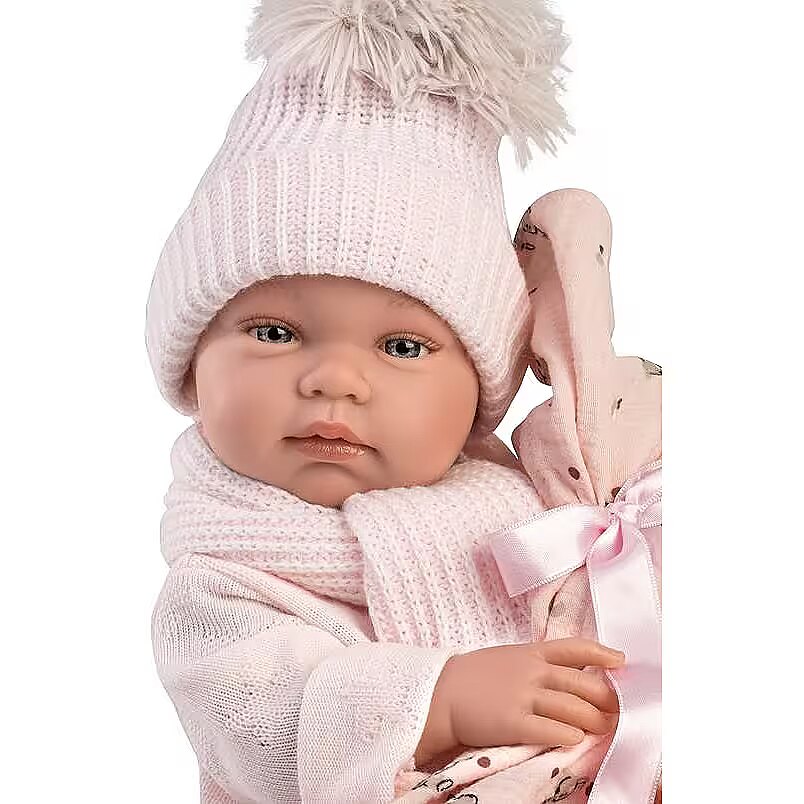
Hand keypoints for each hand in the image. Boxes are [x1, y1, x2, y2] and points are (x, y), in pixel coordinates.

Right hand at [436, 637, 623, 750]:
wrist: (441, 693)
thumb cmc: (475, 677)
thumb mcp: (508, 658)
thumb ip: (537, 662)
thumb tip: (570, 673)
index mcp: (531, 652)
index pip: (574, 648)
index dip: (602, 653)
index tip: (621, 662)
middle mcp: (532, 672)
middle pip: (583, 684)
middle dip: (606, 700)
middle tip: (616, 712)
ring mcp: (523, 697)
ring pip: (574, 709)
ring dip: (594, 722)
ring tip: (602, 729)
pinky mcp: (513, 723)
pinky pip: (551, 730)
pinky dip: (569, 735)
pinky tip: (575, 739)